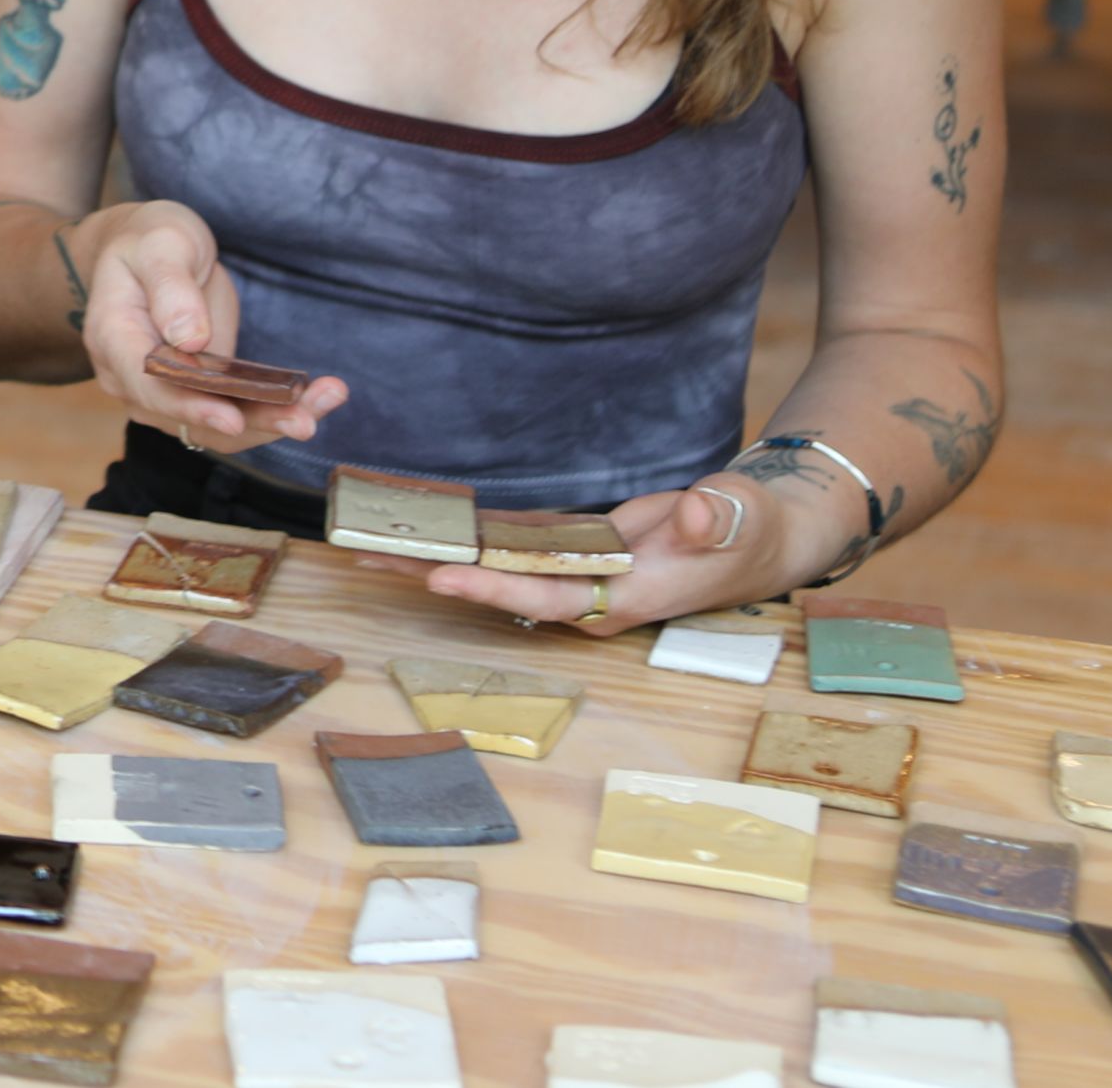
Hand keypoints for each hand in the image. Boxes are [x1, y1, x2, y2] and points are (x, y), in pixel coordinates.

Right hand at [70, 202, 347, 452]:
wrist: (148, 250)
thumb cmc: (150, 240)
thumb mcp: (161, 244)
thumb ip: (171, 287)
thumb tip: (189, 340)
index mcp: (114, 338)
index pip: (148, 384)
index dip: (190, 406)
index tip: (232, 419)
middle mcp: (134, 378)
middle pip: (189, 417)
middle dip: (251, 423)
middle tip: (306, 420)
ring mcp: (167, 390)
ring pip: (217, 426)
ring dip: (272, 421)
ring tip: (326, 400)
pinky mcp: (200, 390)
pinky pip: (234, 412)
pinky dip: (274, 410)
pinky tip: (318, 395)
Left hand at [394, 479, 785, 636]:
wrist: (749, 536)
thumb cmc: (746, 532)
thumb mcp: (738, 521)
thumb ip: (714, 520)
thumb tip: (689, 514)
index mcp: (620, 598)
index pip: (545, 598)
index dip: (493, 588)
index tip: (439, 573)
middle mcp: (583, 594)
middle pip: (496, 586)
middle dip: (430, 570)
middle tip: (361, 554)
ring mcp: (571, 573)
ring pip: (491, 563)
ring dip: (432, 549)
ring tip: (365, 535)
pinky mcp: (568, 548)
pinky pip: (507, 540)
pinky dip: (467, 528)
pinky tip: (423, 516)